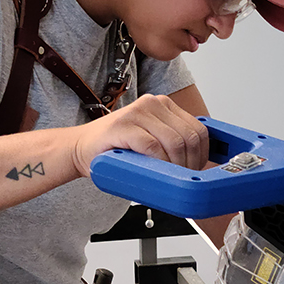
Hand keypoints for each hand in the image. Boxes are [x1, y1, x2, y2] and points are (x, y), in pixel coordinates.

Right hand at [69, 94, 208, 178]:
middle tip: (182, 179)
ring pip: (174, 142)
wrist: (81, 148)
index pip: (199, 129)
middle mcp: (153, 104)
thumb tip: (201, 163)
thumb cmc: (116, 148)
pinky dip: (158, 164)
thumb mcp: (153, 140)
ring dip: (176, 166)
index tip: (195, 171)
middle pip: (190, 137)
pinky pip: (152, 147)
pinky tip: (154, 172)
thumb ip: (173, 143)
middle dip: (191, 164)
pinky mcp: (124, 126)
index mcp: (164, 105)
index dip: (202, 155)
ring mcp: (138, 113)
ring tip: (169, 178)